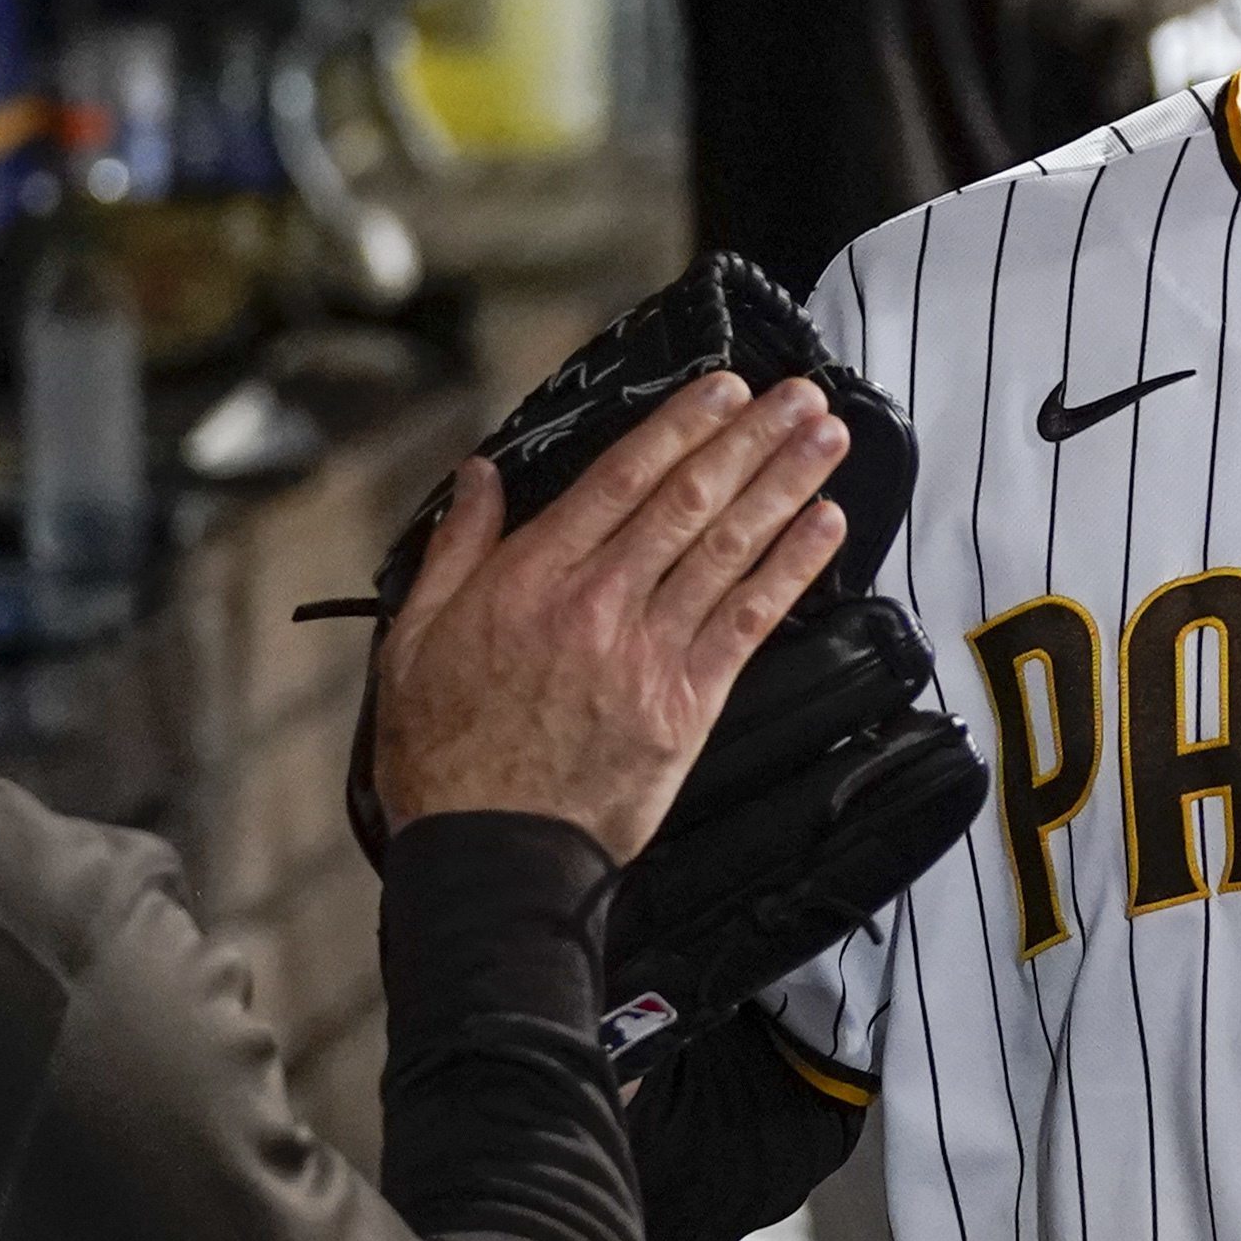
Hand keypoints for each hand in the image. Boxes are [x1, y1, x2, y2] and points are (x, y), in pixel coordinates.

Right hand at [373, 375, 851, 858]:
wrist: (492, 851)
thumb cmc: (447, 752)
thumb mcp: (416, 637)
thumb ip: (457, 549)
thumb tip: (479, 477)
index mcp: (532, 578)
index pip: (621, 478)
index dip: (681, 427)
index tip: (724, 389)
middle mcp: (598, 602)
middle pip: (689, 501)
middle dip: (751, 439)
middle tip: (799, 395)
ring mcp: (647, 651)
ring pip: (728, 548)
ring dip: (783, 486)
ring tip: (825, 439)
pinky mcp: (685, 703)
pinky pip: (747, 621)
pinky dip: (789, 569)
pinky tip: (823, 528)